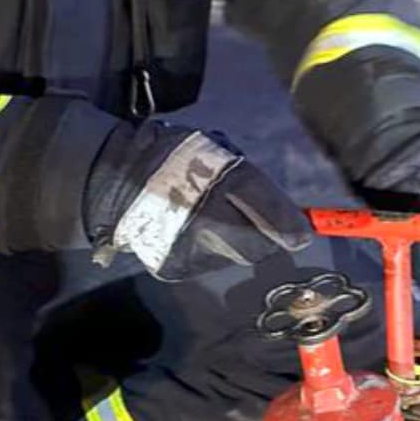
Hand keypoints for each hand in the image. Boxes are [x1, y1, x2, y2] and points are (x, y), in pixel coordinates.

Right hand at [86, 123, 312, 280]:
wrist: (116, 178)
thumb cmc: (176, 158)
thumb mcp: (218, 152)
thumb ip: (253, 185)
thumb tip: (291, 221)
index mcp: (219, 180)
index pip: (267, 210)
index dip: (290, 226)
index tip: (302, 234)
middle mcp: (206, 218)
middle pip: (257, 247)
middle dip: (264, 238)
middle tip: (256, 224)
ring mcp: (188, 247)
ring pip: (233, 256)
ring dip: (234, 242)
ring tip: (212, 218)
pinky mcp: (174, 268)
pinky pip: (209, 263)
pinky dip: (209, 250)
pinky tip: (192, 231)